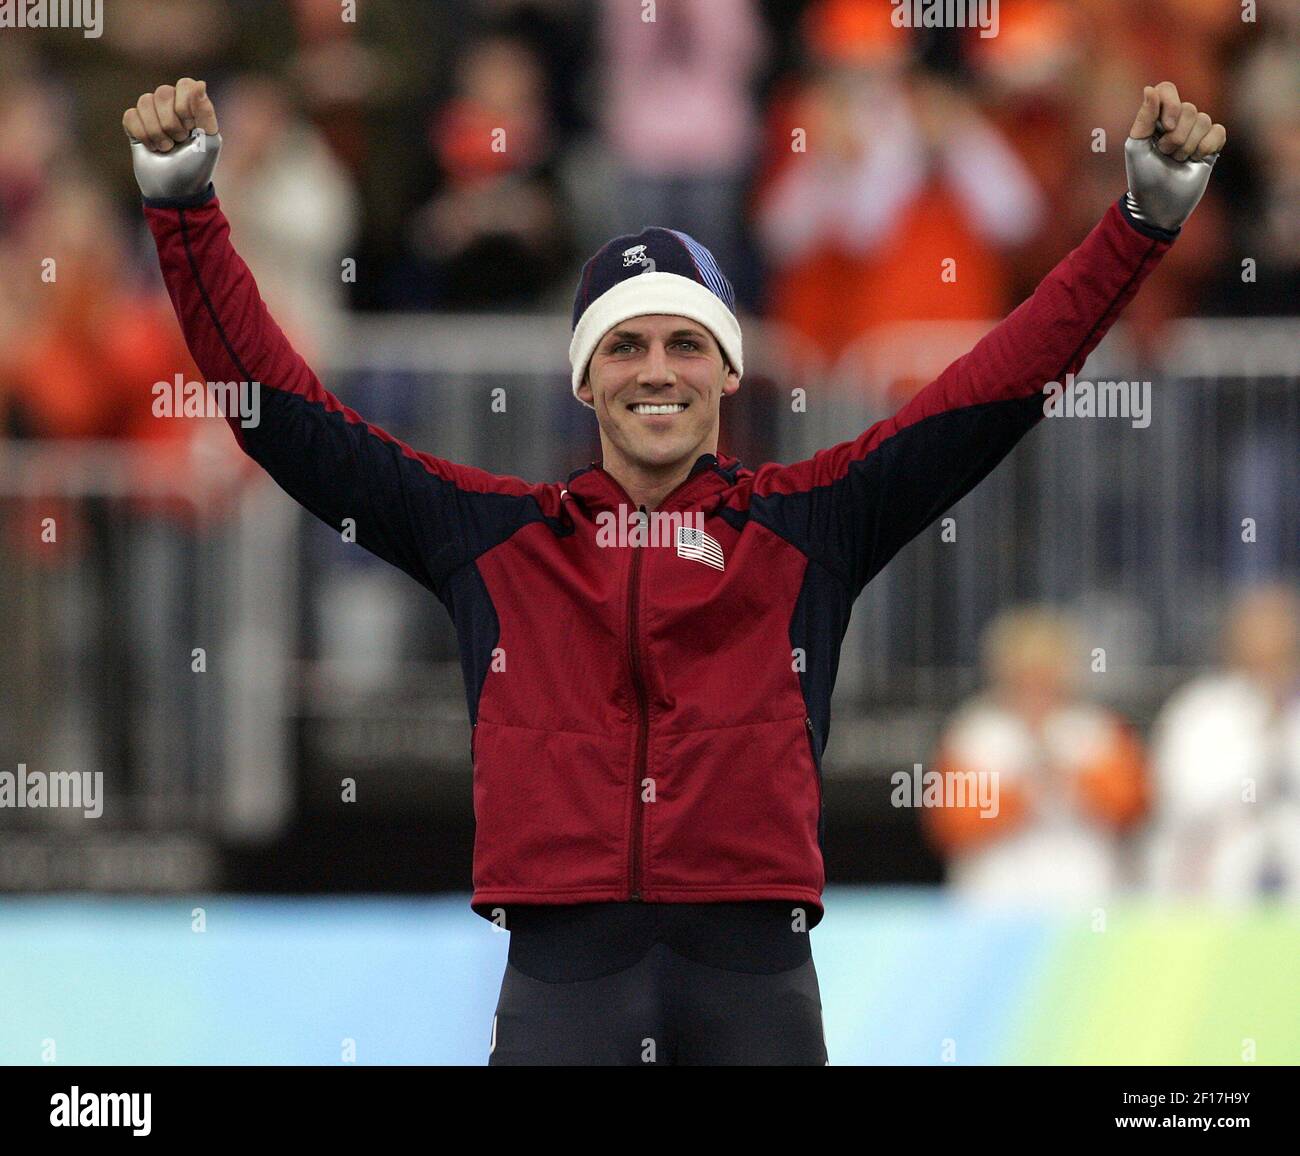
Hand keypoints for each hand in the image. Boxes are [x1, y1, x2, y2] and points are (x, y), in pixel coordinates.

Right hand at [122, 79, 221, 198]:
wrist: (175, 192)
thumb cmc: (196, 167)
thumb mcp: (209, 141)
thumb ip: (206, 112)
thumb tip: (200, 82)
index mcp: (193, 106)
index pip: (185, 84)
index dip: (186, 105)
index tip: (191, 128)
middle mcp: (171, 106)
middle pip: (163, 93)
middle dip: (171, 123)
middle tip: (179, 142)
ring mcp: (151, 114)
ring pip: (144, 102)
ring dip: (157, 132)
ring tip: (166, 148)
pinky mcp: (134, 125)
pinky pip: (130, 116)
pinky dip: (142, 136)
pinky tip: (152, 148)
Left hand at [1123, 82, 1225, 231]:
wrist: (1159, 205)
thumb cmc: (1143, 176)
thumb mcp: (1137, 146)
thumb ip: (1144, 117)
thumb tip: (1150, 88)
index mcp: (1156, 117)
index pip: (1167, 89)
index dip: (1170, 104)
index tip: (1167, 126)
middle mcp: (1177, 120)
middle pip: (1188, 108)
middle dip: (1176, 137)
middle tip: (1166, 155)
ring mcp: (1195, 132)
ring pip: (1204, 120)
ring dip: (1188, 146)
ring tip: (1177, 161)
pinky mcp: (1211, 144)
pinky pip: (1218, 131)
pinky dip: (1207, 146)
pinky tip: (1196, 160)